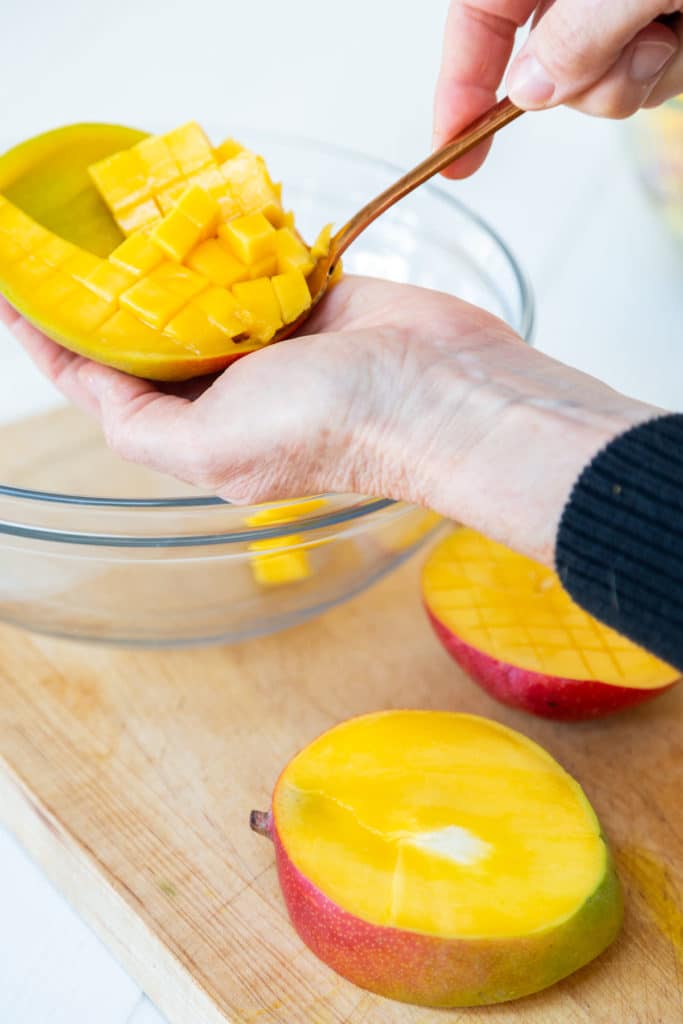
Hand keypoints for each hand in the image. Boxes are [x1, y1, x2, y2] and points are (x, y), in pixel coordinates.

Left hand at [0, 277, 657, 564]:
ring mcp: (276, 345)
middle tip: (78, 248)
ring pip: (203, 296)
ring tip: (128, 221)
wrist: (446, 393)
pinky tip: (202, 215)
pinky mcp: (315, 302)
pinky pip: (256, 266)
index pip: (111, 391)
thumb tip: (91, 383)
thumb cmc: (336, 428)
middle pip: (153, 340)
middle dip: (114, 299)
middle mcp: (234, 393)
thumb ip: (142, 426)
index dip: (62, 347)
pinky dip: (230, 242)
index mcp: (203, 434)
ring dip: (169, 263)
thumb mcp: (217, 447)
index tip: (24, 299)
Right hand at [434, 1, 682, 178]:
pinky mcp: (658, 25)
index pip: (476, 15)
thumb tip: (528, 92)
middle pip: (541, 60)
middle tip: (636, 52)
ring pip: (597, 81)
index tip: (451, 146)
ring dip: (636, 80)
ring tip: (675, 28)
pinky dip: (667, 72)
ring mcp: (618, 8)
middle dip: (584, 85)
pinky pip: (645, 77)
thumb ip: (572, 35)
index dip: (458, 82)